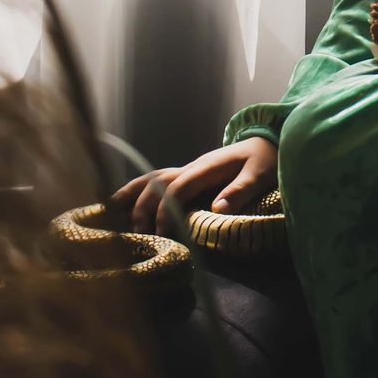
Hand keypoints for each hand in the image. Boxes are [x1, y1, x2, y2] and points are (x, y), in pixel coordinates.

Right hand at [113, 134, 276, 232]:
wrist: (267, 144)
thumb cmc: (265, 161)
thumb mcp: (260, 175)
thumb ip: (240, 191)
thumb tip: (217, 209)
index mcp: (207, 168)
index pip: (178, 187)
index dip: (167, 209)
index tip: (162, 231)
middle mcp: (192, 167)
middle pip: (157, 182)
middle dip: (144, 206)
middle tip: (139, 233)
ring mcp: (188, 170)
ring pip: (152, 178)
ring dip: (132, 194)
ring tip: (110, 213)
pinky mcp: (188, 177)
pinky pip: (157, 182)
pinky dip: (138, 190)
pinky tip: (123, 203)